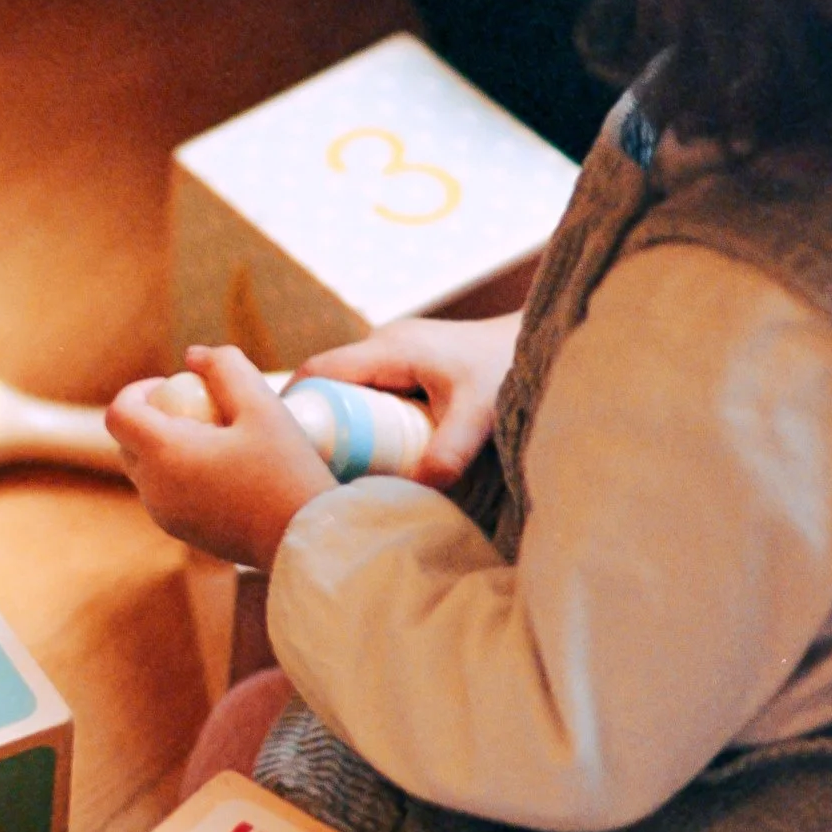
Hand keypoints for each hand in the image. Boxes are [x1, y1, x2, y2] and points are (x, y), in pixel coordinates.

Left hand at [106, 345, 336, 570]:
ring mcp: (164, 515)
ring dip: (166, 446)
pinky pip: (164, 493)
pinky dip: (179, 473)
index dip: (137, 390)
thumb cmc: (287, 470)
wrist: (306, 539)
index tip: (174, 385)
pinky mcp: (180, 531)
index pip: (118, 413)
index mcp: (164, 455)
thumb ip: (225, 367)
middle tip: (200, 408)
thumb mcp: (263, 405)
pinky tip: (225, 468)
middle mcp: (153, 489)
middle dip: (152, 417)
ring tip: (217, 438)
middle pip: (127, 441)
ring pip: (145, 469)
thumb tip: (193, 355)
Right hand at [294, 311, 519, 488]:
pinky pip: (368, 392)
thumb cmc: (510, 368)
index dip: (294, 406)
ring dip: (341, 424)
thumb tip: (417, 492)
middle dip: (315, 424)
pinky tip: (374, 451)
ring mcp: (396, 353)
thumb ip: (450, 452)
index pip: (317, 371)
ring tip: (341, 467)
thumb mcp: (479, 413)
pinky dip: (362, 419)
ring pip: (347, 389)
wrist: (547, 339)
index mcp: (388, 349)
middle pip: (326, 384)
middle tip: (312, 469)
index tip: (284, 447)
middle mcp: (384, 345)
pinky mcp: (409, 365)